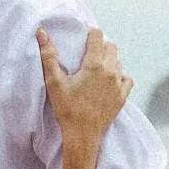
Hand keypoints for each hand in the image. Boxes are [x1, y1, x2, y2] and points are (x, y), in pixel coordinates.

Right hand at [37, 24, 131, 151]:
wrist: (82, 135)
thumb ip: (48, 56)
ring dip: (109, 60)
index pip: (98, 36)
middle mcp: (111, 71)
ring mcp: (118, 85)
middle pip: (111, 47)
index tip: (84, 35)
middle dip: (100, 45)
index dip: (91, 32)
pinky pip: (126, 79)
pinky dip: (119, 76)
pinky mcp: (122, 97)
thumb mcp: (54, 82)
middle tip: (88, 52)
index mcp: (94, 65)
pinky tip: (110, 80)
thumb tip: (42, 34)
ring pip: (118, 62)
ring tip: (97, 67)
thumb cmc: (67, 110)